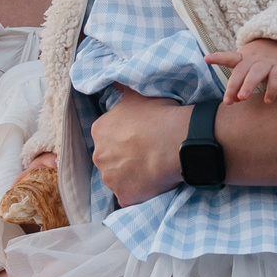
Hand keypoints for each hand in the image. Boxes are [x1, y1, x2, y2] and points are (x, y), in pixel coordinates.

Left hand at [90, 87, 193, 206]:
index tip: (140, 138)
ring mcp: (110, 179)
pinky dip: (138, 192)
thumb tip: (112, 79)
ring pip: (118, 179)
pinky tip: (152, 183)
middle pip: (110, 159)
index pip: (107, 137)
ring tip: (151, 169)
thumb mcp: (138, 95)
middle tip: (146, 154)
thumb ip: (121, 88)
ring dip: (130, 176)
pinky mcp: (124, 196)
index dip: (125, 138)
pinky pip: (129, 196)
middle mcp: (99, 156)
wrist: (177, 142)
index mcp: (99, 131)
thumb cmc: (159, 115)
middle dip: (124, 158)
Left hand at [207, 37, 276, 103]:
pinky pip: (276, 78)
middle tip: (227, 101)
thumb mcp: (248, 68)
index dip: (218, 58)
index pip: (230, 57)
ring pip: (257, 72)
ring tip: (242, 98)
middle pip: (241, 70)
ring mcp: (268, 62)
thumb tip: (234, 101)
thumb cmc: (259, 62)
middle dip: (233, 85)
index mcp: (244, 58)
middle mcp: (254, 59)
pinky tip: (267, 100)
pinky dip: (272, 89)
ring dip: (248, 85)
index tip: (206, 59)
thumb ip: (240, 84)